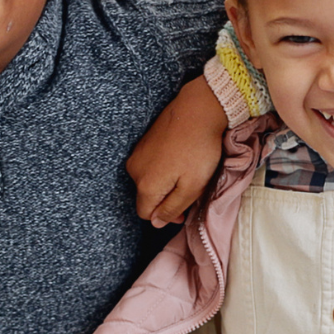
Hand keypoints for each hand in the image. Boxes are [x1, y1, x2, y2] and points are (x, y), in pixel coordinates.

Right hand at [127, 76, 228, 226]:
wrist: (197, 110)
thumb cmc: (198, 150)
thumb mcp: (192, 187)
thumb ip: (172, 209)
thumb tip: (156, 223)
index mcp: (146, 186)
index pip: (146, 215)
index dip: (165, 216)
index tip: (184, 208)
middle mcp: (135, 171)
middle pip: (146, 197)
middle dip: (164, 199)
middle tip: (189, 189)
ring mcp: (137, 154)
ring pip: (147, 181)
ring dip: (163, 182)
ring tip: (185, 171)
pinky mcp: (142, 142)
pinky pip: (148, 164)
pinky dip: (161, 167)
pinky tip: (179, 158)